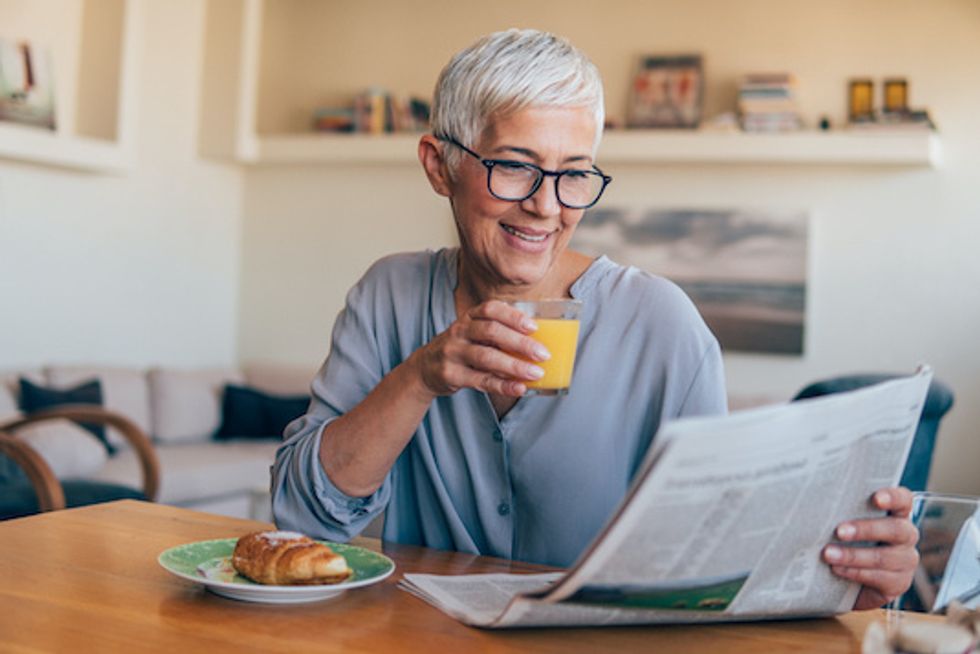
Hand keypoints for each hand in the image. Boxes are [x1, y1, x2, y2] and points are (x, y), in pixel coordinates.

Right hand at [410, 300, 548, 397]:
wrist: (425, 368)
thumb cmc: (461, 349)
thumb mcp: (473, 333)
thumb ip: (498, 334)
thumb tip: (536, 343)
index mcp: (469, 318)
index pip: (491, 309)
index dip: (513, 316)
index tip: (534, 326)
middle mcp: (459, 332)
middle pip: (491, 332)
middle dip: (520, 343)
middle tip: (543, 354)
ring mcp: (453, 353)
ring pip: (486, 357)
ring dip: (514, 366)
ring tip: (536, 373)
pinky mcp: (451, 375)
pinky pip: (480, 380)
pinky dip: (502, 385)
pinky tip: (519, 388)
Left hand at [822, 487, 918, 609]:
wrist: (844, 579)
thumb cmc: (841, 538)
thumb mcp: (842, 521)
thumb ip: (839, 509)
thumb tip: (815, 498)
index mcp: (895, 513)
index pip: (903, 500)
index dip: (893, 497)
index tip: (876, 498)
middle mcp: (905, 535)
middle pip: (896, 530)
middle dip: (865, 530)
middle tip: (838, 531)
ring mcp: (905, 560)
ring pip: (884, 557)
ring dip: (853, 555)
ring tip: (828, 554)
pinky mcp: (898, 584)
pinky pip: (879, 578)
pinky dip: (855, 572)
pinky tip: (836, 569)